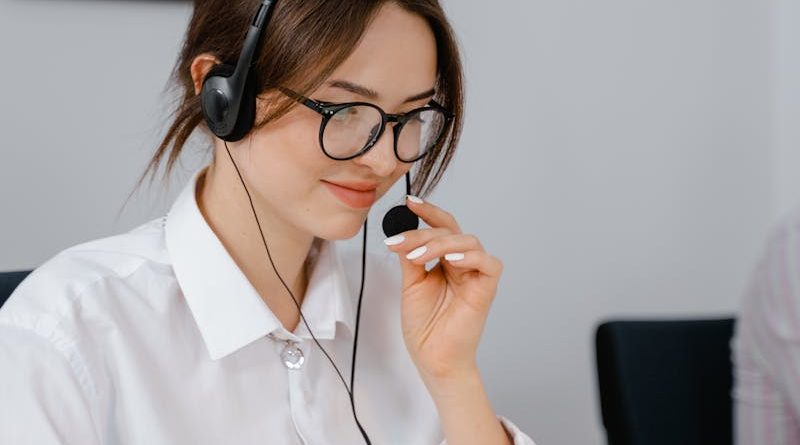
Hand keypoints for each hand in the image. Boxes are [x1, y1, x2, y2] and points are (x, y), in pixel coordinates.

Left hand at [384, 195, 503, 382]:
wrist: (432, 357)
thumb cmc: (425, 326)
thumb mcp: (410, 284)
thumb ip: (410, 257)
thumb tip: (401, 233)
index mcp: (446, 260)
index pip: (441, 227)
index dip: (428, 212)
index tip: (409, 202)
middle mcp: (463, 263)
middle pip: (452, 230)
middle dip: (424, 231)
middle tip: (399, 243)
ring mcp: (476, 274)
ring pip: (468, 241)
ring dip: (440, 243)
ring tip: (416, 258)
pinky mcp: (486, 288)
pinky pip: (488, 263)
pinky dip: (469, 256)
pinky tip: (448, 261)